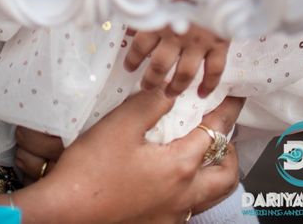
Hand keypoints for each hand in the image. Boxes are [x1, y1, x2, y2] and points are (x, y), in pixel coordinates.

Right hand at [6, 88, 238, 223]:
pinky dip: (191, 189)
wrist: (67, 213)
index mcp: (179, 166)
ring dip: (213, 173)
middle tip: (221, 132)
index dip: (227, 112)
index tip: (236, 98)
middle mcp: (184, 196)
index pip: (215, 134)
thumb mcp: (119, 125)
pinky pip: (188, 208)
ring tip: (199, 154)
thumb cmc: (91, 169)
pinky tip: (170, 178)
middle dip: (229, 151)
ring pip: (210, 196)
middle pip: (225, 175)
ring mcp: (172, 216)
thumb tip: (170, 90)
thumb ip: (150, 103)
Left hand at [124, 22, 229, 97]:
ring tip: (169, 95)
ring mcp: (199, 42)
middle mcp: (176, 35)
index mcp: (158, 20)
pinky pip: (214, 70)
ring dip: (175, 87)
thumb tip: (131, 19)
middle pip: (159, 66)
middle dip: (151, 80)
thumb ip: (145, 4)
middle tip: (146, 87)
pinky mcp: (219, 44)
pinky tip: (202, 94)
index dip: (132, 59)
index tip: (128, 68)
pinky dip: (209, 85)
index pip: (140, 47)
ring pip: (185, 73)